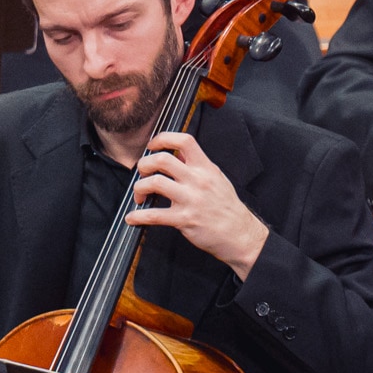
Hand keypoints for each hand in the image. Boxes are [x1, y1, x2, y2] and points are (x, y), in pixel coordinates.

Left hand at [124, 131, 269, 279]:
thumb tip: (179, 153)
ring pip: (154, 183)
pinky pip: (153, 215)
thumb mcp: (217, 179)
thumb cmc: (227, 208)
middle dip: (144, 165)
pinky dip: (137, 216)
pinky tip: (133, 218)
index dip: (162, 139)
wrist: (240, 234)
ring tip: (140, 196)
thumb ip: (198, 166)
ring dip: (139, 188)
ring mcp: (191, 199)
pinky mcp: (185, 219)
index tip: (152, 146)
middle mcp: (198, 180)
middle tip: (142, 174)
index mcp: (206, 168)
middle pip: (162, 159)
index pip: (184, 141)